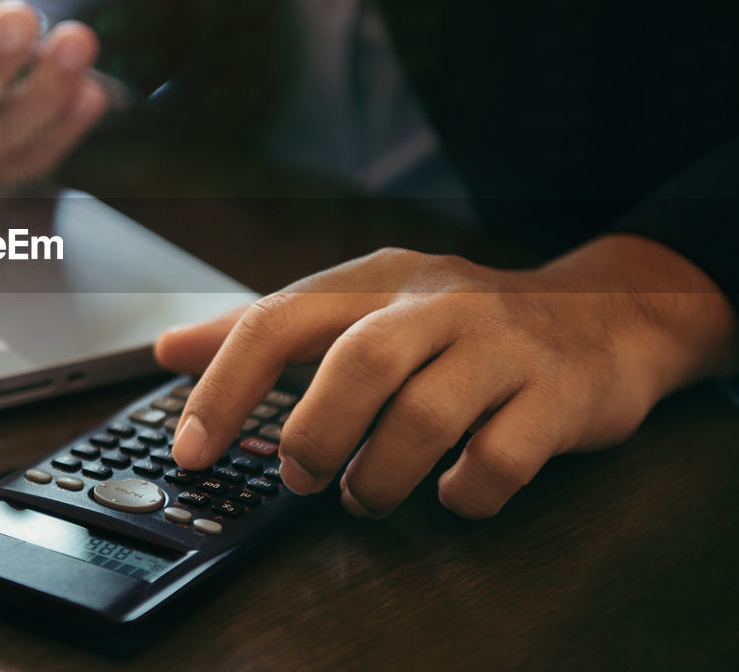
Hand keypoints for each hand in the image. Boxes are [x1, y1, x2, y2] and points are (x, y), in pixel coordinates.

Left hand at [156, 235, 737, 518]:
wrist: (604, 315)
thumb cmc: (459, 324)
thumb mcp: (363, 305)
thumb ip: (268, 330)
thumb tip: (169, 349)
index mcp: (376, 279)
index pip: (279, 319)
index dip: (224, 388)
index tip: (192, 449)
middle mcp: (437, 302)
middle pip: (357, 364)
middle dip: (315, 435)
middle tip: (301, 478)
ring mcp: (501, 346)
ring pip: (424, 416)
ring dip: (379, 476)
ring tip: (365, 494)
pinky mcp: (557, 396)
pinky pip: (499, 459)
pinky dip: (461, 493)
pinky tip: (450, 493)